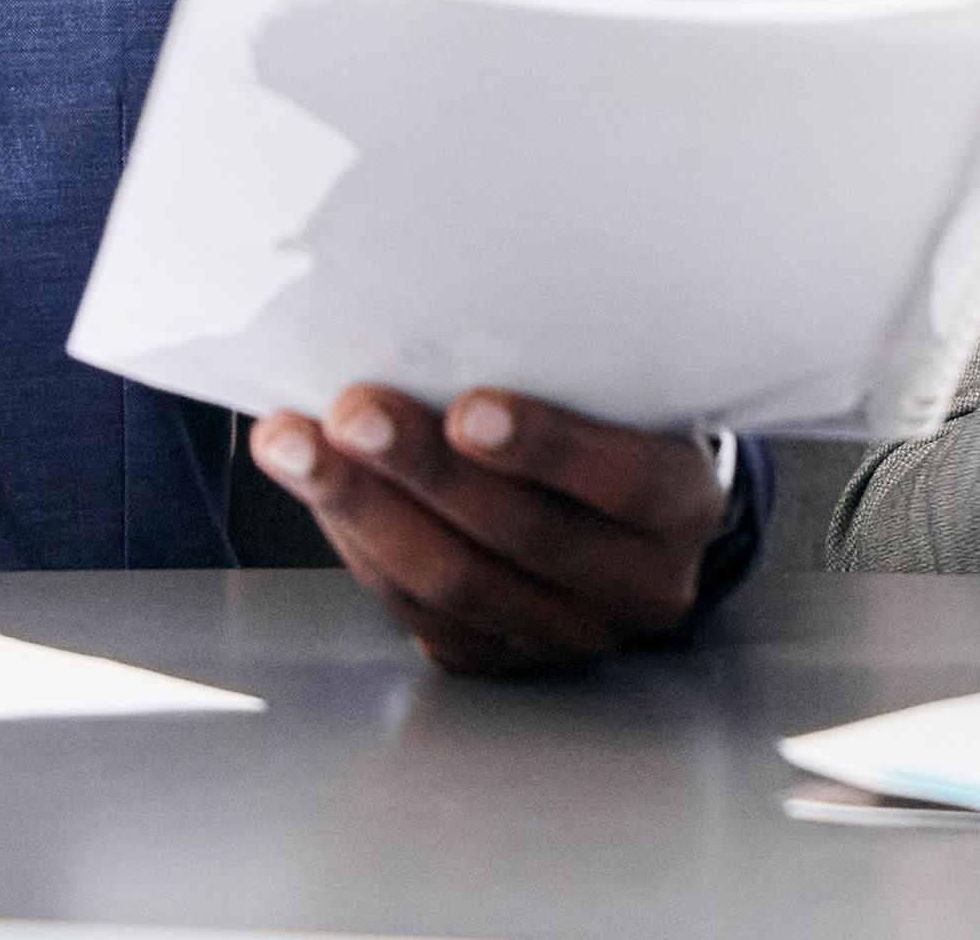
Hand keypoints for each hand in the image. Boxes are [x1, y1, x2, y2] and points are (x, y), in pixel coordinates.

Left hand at [255, 383, 727, 673]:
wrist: (633, 515)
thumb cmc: (616, 424)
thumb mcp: (625, 393)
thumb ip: (569, 373)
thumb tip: (441, 320)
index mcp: (682, 505)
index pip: (622, 481)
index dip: (546, 447)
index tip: (471, 406)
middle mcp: (637, 586)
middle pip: (520, 536)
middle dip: (422, 470)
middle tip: (353, 412)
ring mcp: (567, 635)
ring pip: (454, 584)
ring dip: (362, 507)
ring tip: (298, 445)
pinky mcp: (500, 660)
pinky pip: (417, 611)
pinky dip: (358, 543)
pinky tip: (317, 488)